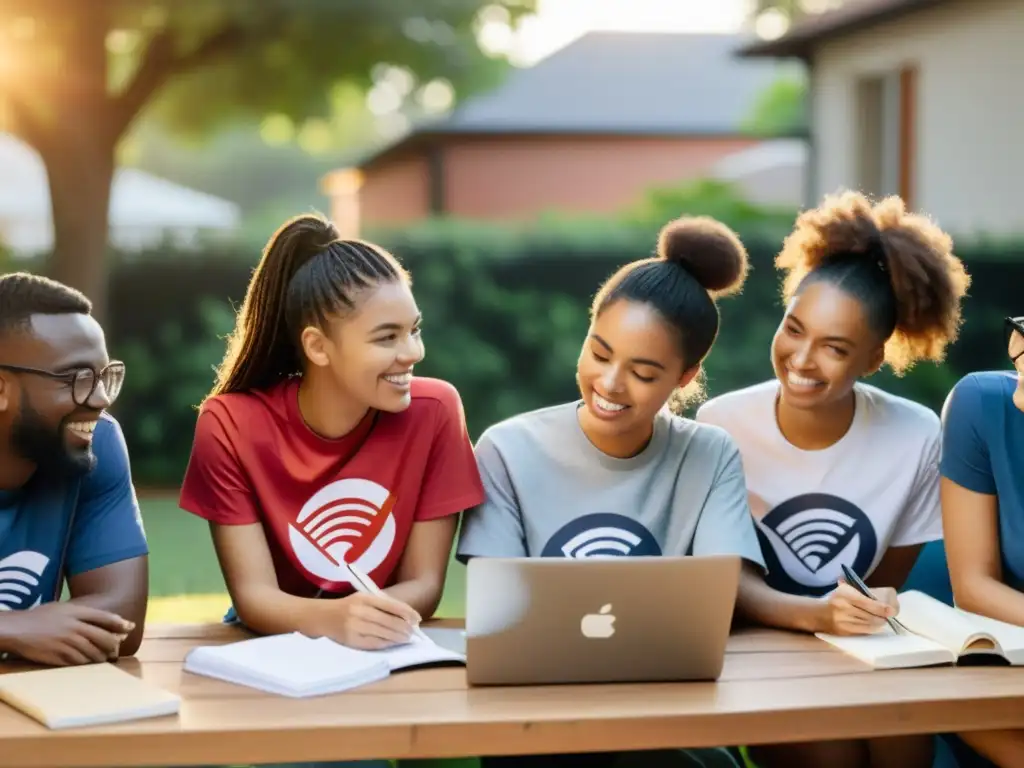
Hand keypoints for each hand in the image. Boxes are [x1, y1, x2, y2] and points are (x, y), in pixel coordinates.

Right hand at [0, 602, 132, 665]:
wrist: (18, 629)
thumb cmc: (41, 617)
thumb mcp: (63, 608)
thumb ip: (83, 613)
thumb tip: (104, 619)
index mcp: (76, 612)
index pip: (105, 618)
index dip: (120, 623)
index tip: (130, 627)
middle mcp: (74, 627)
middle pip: (104, 637)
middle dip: (114, 644)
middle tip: (116, 648)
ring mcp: (67, 642)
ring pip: (94, 652)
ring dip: (102, 656)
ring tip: (105, 657)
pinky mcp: (59, 656)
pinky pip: (80, 662)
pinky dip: (87, 663)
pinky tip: (88, 662)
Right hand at [331, 592, 421, 649]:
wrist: (321, 616)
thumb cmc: (347, 607)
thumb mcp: (362, 598)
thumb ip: (381, 604)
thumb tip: (405, 615)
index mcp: (365, 597)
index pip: (392, 605)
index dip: (407, 613)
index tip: (417, 619)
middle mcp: (360, 611)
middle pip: (390, 621)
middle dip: (405, 628)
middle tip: (413, 632)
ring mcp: (355, 626)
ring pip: (384, 633)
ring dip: (398, 637)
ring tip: (406, 638)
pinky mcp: (352, 640)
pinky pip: (374, 643)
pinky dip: (387, 643)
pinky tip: (393, 643)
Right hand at [825, 581, 899, 635]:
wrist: (819, 613)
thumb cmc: (837, 599)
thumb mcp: (848, 591)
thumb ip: (865, 595)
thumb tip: (887, 607)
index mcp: (845, 595)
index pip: (867, 603)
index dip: (881, 608)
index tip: (892, 611)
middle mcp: (843, 609)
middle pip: (870, 616)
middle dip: (882, 617)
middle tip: (888, 616)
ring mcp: (843, 622)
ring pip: (868, 626)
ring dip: (877, 624)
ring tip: (881, 620)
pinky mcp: (844, 632)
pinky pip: (863, 632)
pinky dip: (870, 629)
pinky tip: (872, 626)